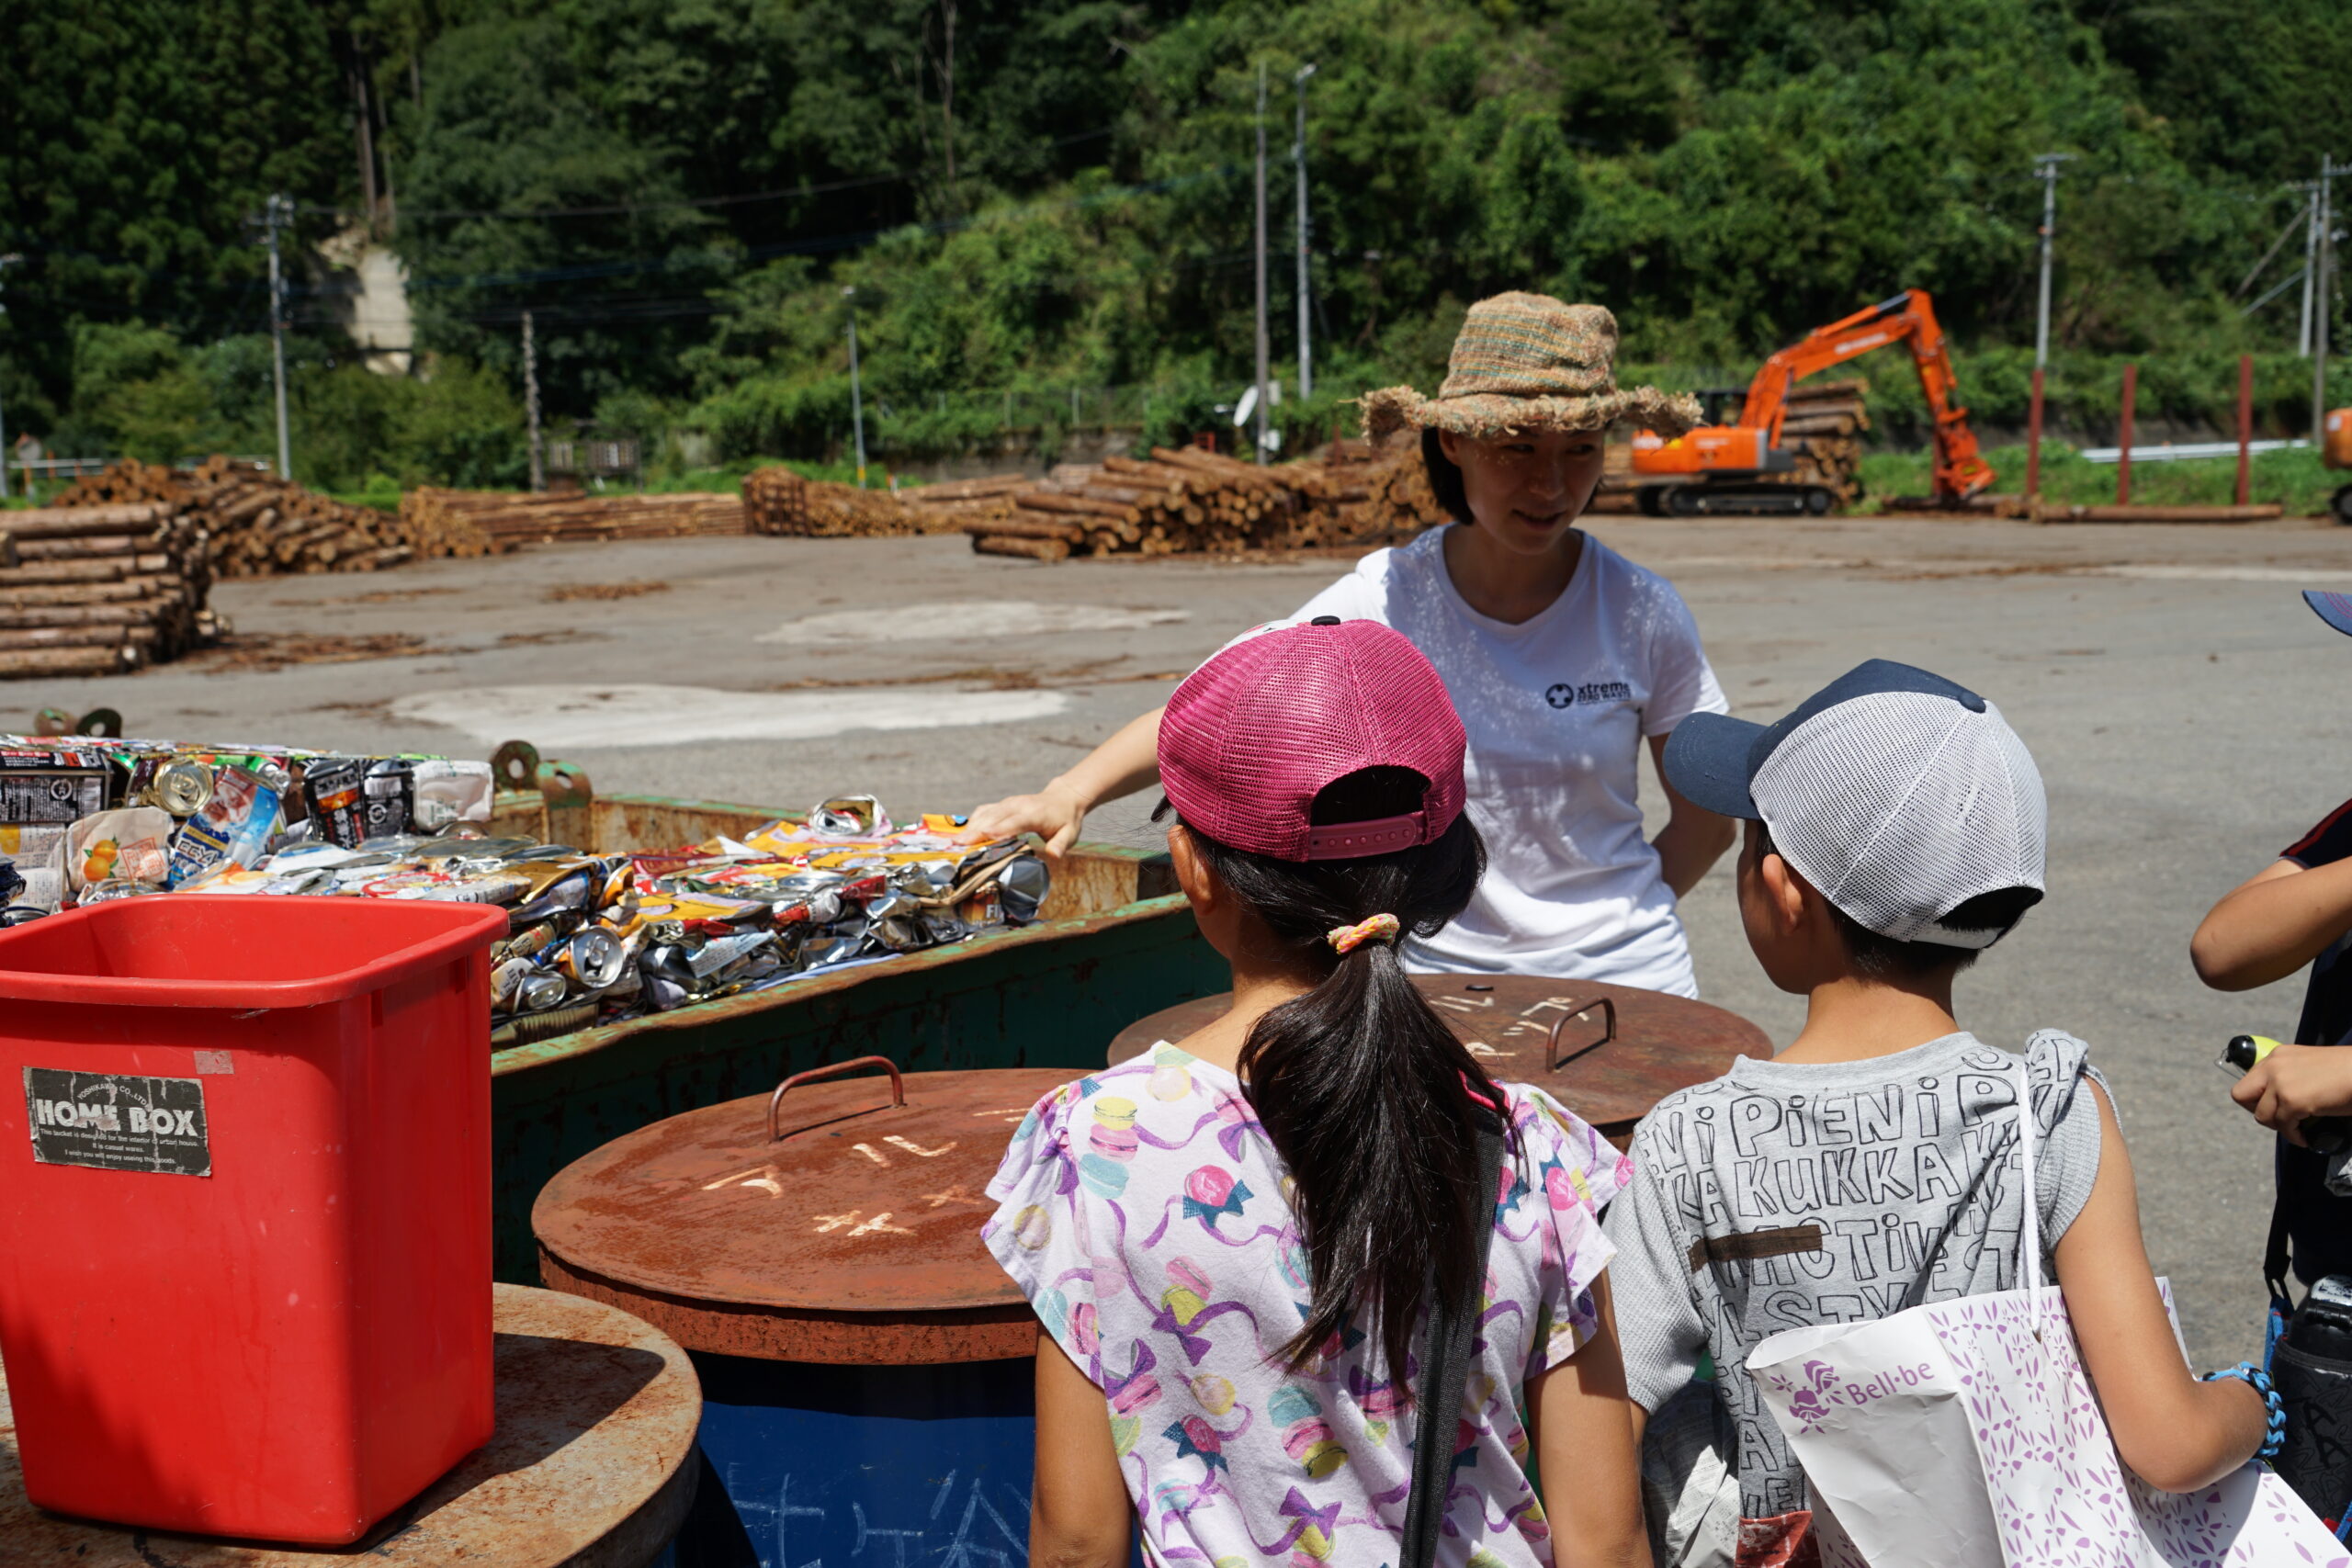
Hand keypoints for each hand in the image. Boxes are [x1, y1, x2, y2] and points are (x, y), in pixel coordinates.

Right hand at [963, 781, 1090, 857]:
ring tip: (954, 842)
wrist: (1063, 798)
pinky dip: (972, 822)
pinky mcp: (1001, 805)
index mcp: (1033, 814)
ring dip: (969, 827)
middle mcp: (1017, 806)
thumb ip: (1060, 844)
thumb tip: (1053, 855)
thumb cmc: (1066, 820)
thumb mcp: (1070, 834)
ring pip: (985, 814)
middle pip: (993, 818)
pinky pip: (983, 812)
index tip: (984, 837)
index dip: (999, 829)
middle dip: (976, 831)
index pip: (1014, 822)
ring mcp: (1007, 803)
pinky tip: (962, 834)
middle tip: (958, 845)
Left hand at [2231, 1044, 2351, 1144]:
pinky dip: (2294, 1137)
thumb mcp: (2310, 1068)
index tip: (2278, 1107)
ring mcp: (2280, 1083)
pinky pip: (2283, 1127)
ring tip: (2298, 1128)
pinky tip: (2306, 1137)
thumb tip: (2280, 1101)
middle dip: (2257, 1111)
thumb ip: (2290, 1078)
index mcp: (2278, 1056)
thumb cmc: (2347, 1072)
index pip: (2250, 1080)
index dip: (2261, 1098)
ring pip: (2261, 1116)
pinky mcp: (2292, 1101)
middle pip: (2240, 1095)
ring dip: (2279, 1127)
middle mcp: (2273, 1066)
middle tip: (2280, 1119)